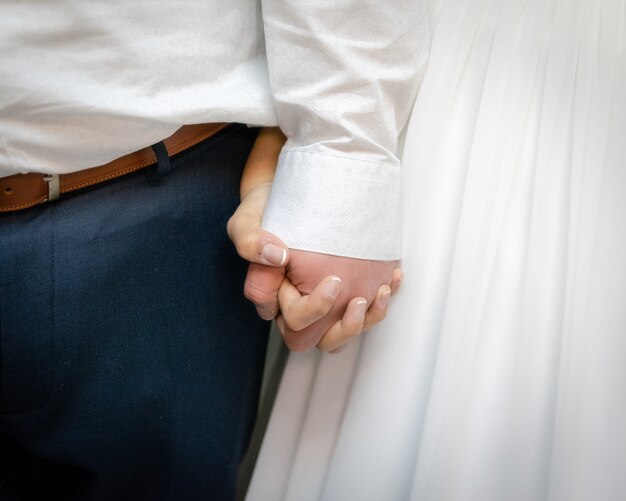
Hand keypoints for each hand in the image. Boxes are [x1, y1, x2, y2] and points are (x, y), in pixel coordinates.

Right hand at [227, 185, 402, 349]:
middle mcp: (295, 306)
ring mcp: (320, 301)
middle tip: (357, 300)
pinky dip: (382, 299)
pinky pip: (363, 309)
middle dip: (344, 328)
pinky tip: (393, 277)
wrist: (285, 195)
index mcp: (273, 298)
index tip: (334, 282)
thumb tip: (276, 256)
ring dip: (366, 321)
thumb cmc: (262, 213)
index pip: (293, 320)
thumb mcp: (246, 221)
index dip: (315, 309)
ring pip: (341, 332)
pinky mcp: (341, 290)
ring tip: (380, 292)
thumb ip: (251, 241)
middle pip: (319, 339)